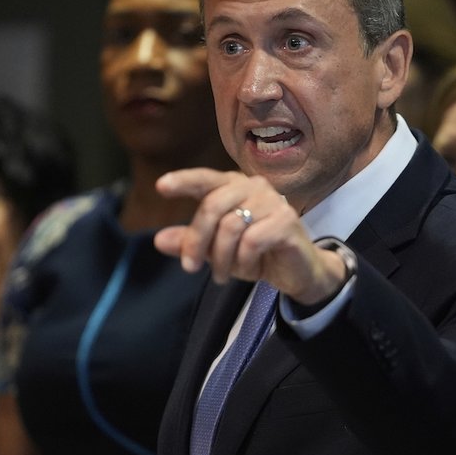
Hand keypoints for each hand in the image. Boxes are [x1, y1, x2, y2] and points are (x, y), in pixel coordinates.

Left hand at [154, 168, 346, 304]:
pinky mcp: (286, 221)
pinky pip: (251, 241)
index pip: (205, 179)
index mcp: (234, 186)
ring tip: (222, 275)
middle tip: (191, 267)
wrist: (297, 272)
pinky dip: (244, 260)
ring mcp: (273, 201)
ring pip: (230, 226)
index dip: (183, 181)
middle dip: (197, 241)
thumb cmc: (255, 254)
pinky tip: (248, 268)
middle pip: (212, 206)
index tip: (160, 187)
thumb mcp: (216, 250)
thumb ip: (190, 242)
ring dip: (221, 257)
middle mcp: (254, 187)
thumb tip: (158, 240)